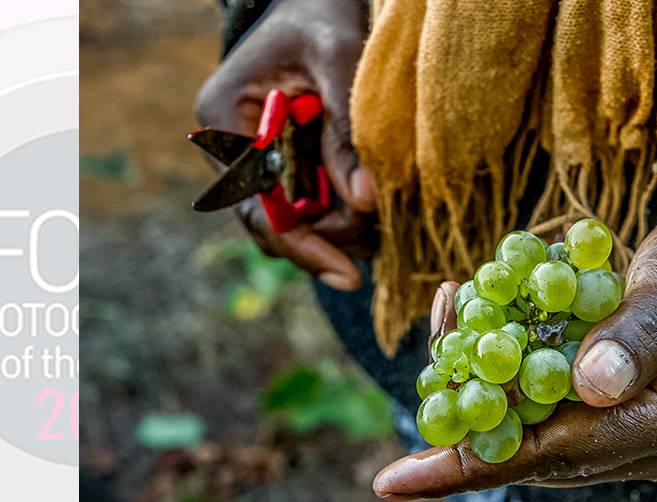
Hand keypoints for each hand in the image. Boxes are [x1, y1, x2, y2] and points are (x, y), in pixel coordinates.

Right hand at [195, 0, 373, 290]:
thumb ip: (347, 130)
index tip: (345, 270)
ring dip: (338, 229)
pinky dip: (342, 212)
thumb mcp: (338, 60)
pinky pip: (310, 204)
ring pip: (293, 222)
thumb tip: (365, 200)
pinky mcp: (284, 163)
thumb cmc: (322, 17)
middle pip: (272, 225)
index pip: (255, 204)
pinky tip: (375, 209)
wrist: (317, 2)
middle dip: (327, 238)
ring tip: (383, 221)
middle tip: (378, 237)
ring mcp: (256, 159)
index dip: (299, 244)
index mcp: (224, 118)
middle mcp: (232, 148)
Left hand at [374, 194, 656, 498]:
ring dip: (490, 395)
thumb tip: (588, 386)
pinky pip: (563, 418)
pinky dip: (518, 384)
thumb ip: (644, 328)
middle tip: (416, 377)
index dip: (476, 463)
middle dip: (468, 420)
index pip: (564, 452)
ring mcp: (651, 438)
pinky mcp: (638, 420)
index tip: (399, 479)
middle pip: (543, 453)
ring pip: (547, 438)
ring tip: (449, 323)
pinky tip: (488, 337)